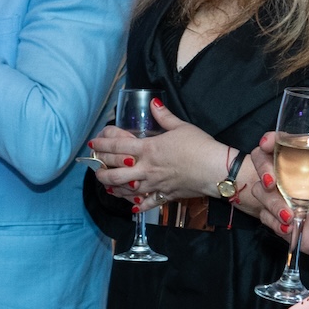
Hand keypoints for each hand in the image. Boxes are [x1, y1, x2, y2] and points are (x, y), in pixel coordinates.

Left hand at [90, 99, 230, 212]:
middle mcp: (146, 168)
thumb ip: (164, 116)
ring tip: (106, 184)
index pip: (117, 147)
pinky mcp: (164, 196)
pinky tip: (131, 205)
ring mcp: (154, 184)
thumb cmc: (199, 146)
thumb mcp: (181, 127)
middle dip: (101, 169)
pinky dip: (137, 205)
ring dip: (113, 187)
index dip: (102, 145)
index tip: (92, 144)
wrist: (215, 170)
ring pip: (126, 189)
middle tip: (94, 167)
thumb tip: (153, 103)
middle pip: (115, 172)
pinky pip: (146, 203)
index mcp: (148, 149)